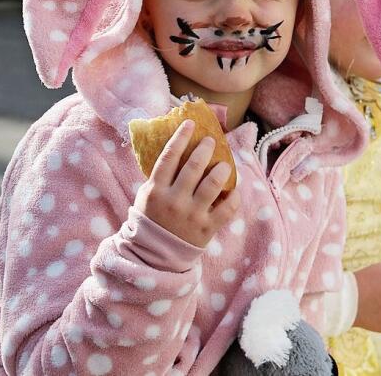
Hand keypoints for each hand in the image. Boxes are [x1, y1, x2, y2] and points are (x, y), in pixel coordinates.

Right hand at [134, 120, 239, 247]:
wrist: (154, 256)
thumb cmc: (151, 219)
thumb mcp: (146, 196)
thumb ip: (159, 176)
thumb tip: (176, 148)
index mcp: (156, 190)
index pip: (169, 157)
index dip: (181, 137)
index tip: (191, 124)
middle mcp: (174, 200)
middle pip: (194, 166)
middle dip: (205, 149)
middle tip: (211, 141)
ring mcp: (191, 215)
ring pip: (213, 184)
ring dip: (222, 169)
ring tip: (225, 164)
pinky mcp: (206, 228)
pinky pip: (227, 208)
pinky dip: (234, 197)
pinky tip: (234, 190)